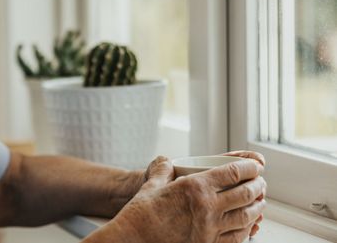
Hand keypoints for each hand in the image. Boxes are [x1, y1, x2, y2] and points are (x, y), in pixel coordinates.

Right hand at [114, 156, 266, 242]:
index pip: (233, 173)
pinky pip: (236, 238)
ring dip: (256, 208)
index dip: (249, 168)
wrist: (135, 238)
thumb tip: (167, 162)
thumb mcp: (152, 185)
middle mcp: (207, 208)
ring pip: (245, 217)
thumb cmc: (141, 212)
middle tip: (261, 183)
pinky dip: (246, 229)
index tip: (256, 166)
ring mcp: (209, 229)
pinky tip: (247, 225)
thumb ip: (163, 170)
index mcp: (195, 187)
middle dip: (257, 186)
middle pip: (245, 194)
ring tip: (259, 203)